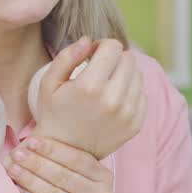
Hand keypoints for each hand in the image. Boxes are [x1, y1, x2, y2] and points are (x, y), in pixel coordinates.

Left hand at [4, 135, 113, 192]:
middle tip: (17, 154)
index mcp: (105, 178)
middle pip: (64, 176)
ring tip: (13, 170)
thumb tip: (32, 144)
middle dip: (37, 163)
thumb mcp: (83, 181)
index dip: (54, 149)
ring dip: (30, 180)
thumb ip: (67, 164)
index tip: (31, 141)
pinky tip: (20, 191)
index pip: (78, 159)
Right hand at [33, 37, 145, 159]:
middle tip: (100, 70)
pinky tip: (114, 100)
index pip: (112, 47)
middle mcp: (113, 100)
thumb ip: (67, 56)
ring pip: (138, 74)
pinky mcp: (136, 124)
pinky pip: (142, 94)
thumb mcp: (49, 83)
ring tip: (106, 85)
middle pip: (128, 58)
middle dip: (114, 58)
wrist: (65, 152)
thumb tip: (88, 40)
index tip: (92, 55)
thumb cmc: (54, 113)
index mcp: (90, 86)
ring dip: (124, 74)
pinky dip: (130, 92)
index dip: (102, 46)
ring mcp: (128, 113)